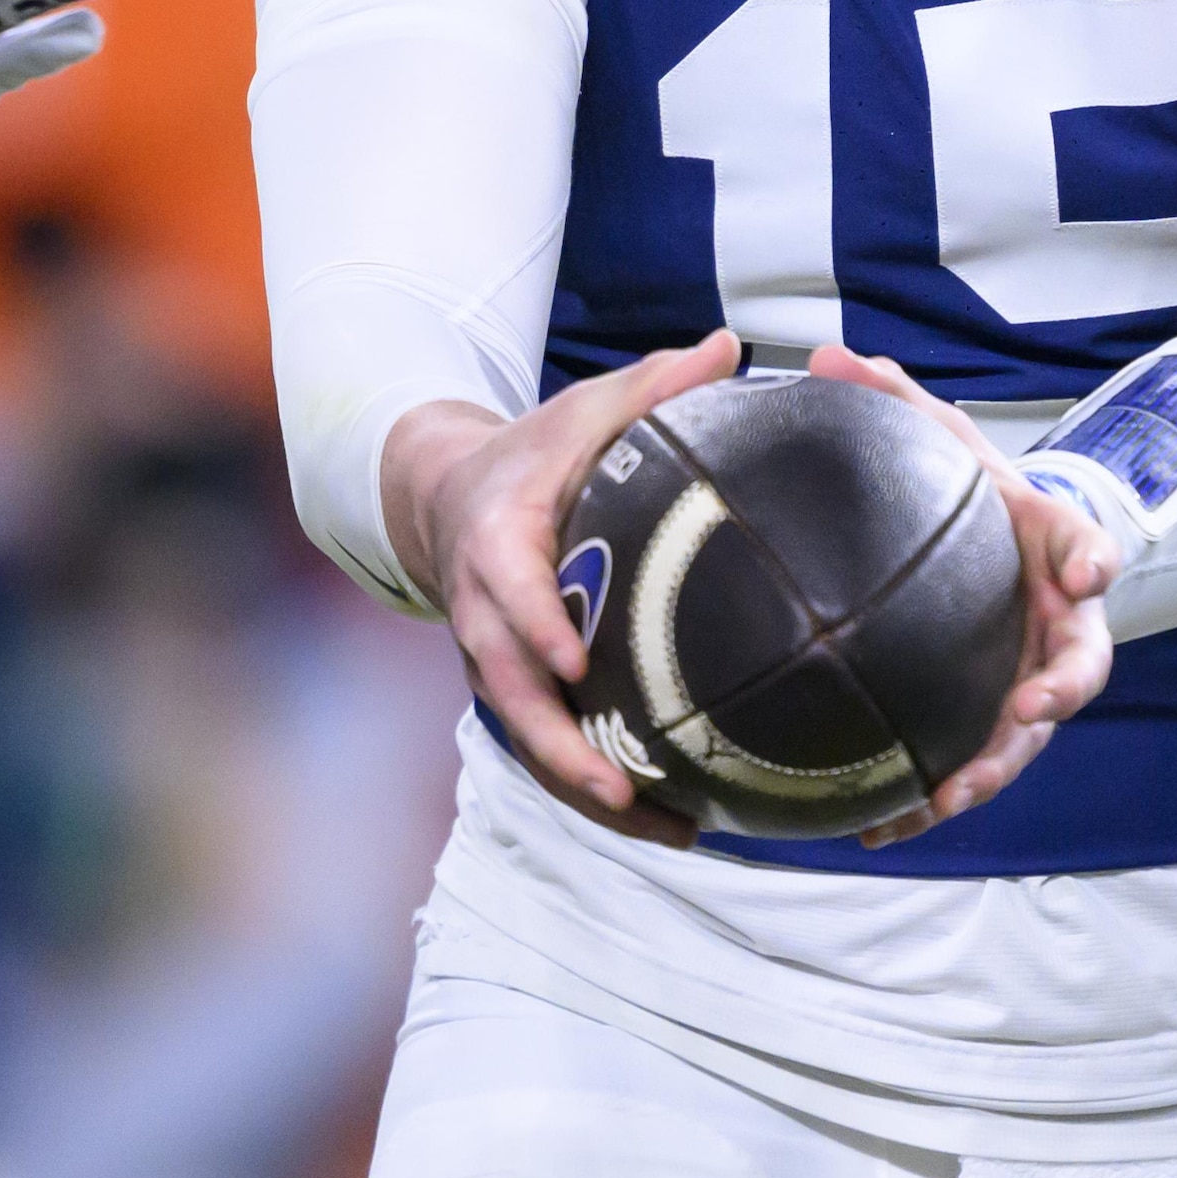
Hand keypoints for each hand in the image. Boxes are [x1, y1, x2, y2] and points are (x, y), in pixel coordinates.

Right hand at [384, 330, 744, 847]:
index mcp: (497, 544)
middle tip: (617, 788)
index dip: (536, 628)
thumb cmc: (532, 454)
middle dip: (561, 748)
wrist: (446, 500)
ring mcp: (498, 665)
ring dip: (591, 792)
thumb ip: (652, 385)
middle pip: (513, 695)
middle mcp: (488, 617)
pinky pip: (554, 753)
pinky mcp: (519, 693)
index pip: (509, 592)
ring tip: (670, 830)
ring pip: (533, 741)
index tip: (576, 658)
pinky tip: (677, 824)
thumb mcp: (582, 410)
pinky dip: (604, 792)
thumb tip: (730, 347)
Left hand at [804, 342, 1113, 849]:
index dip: (1092, 558)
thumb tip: (827, 355)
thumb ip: (895, 404)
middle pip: (1077, 668)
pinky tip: (878, 828)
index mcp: (1053, 546)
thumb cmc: (971, 502)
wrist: (991, 556)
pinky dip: (927, 800)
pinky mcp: (988, 726)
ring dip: (991, 770)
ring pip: (1023, 739)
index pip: (1088, 544)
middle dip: (1059, 693)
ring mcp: (1028, 683)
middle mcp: (1056, 625)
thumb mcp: (944, 447)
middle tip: (1030, 712)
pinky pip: (966, 769)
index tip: (1091, 569)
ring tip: (947, 798)